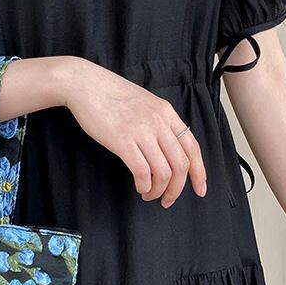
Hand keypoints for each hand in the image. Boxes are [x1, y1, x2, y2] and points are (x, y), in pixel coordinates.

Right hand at [57, 57, 206, 206]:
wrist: (85, 84)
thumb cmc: (111, 95)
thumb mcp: (145, 104)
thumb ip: (159, 123)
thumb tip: (167, 151)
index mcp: (167, 113)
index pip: (192, 147)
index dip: (199, 172)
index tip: (199, 190)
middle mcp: (159, 121)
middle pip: (181, 164)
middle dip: (177, 189)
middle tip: (167, 200)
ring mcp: (141, 130)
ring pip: (163, 171)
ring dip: (158, 190)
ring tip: (148, 194)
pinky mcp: (122, 140)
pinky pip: (142, 171)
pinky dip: (144, 185)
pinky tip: (138, 187)